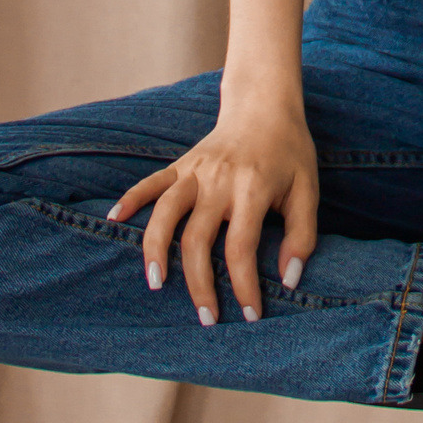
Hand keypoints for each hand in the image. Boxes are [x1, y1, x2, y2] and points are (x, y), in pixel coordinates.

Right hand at [107, 88, 318, 325]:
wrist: (265, 105)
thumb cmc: (290, 153)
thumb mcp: (308, 190)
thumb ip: (302, 235)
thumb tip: (288, 279)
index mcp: (252, 188)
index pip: (241, 246)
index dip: (244, 285)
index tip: (250, 314)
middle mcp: (219, 179)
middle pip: (198, 238)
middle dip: (199, 283)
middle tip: (207, 318)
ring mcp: (195, 170)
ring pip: (165, 212)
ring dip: (156, 248)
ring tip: (155, 283)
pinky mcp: (181, 164)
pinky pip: (150, 182)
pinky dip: (130, 199)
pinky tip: (114, 220)